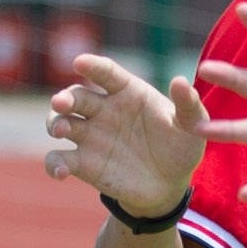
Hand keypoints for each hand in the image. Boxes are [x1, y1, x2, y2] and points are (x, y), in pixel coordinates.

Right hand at [44, 49, 207, 221]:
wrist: (170, 185)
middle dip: (65, 97)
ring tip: (61, 130)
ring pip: (60, 122)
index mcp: (128, 92)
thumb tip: (180, 81)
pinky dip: (54, 164)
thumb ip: (187, 105)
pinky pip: (59, 159)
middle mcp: (104, 110)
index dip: (93, 66)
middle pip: (76, 96)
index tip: (80, 62)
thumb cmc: (181, 147)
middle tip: (61, 103)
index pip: (106, 73)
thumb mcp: (191, 126)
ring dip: (55, 123)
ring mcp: (90, 136)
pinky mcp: (83, 163)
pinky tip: (61, 170)